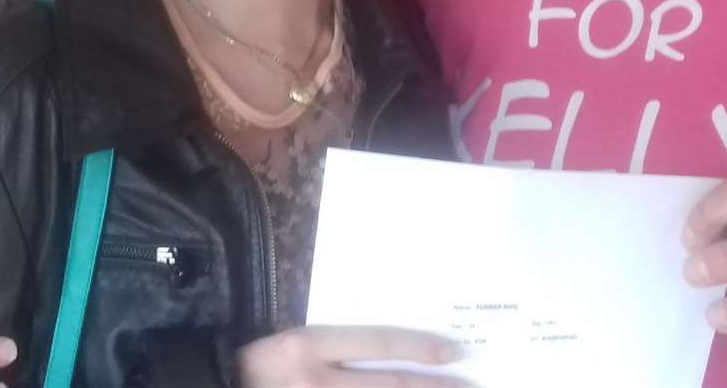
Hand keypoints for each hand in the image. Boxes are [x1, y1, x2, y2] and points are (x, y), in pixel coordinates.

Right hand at [238, 325, 470, 387]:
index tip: (455, 352)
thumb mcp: (290, 346)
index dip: (420, 348)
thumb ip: (334, 346)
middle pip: (391, 386)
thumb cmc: (254, 367)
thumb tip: (391, 354)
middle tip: (472, 386)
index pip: (378, 343)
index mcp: (306, 346)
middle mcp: (314, 380)